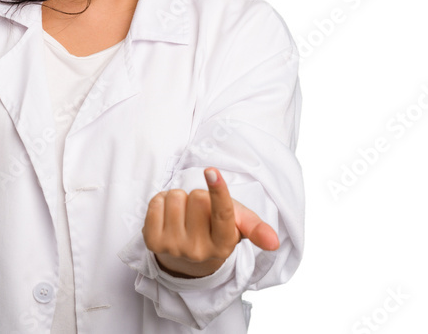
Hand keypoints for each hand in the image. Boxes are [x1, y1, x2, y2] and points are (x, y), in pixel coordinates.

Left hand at [142, 167, 278, 278]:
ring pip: (175, 197)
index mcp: (223, 244)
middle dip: (199, 197)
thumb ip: (256, 228)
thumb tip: (274, 243)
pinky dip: (162, 202)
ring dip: (179, 199)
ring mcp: (174, 248)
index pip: (222, 213)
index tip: (211, 170)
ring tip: (184, 215)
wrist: (186, 257)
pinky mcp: (152, 242)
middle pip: (197, 198)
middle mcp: (199, 251)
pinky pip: (156, 202)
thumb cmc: (215, 230)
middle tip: (199, 213)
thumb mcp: (238, 226)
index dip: (217, 190)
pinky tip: (168, 217)